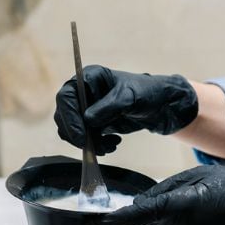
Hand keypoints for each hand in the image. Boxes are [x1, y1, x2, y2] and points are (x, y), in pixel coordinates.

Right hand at [53, 65, 197, 154]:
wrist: (159, 106)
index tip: (81, 135)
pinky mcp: (92, 124)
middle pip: (64, 116)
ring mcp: (86, 109)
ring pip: (72, 131)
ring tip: (109, 146)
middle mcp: (83, 92)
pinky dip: (95, 146)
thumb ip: (109, 107)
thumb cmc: (146, 93)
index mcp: (88, 78)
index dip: (69, 117)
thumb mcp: (129, 98)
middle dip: (78, 134)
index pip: (66, 97)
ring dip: (88, 143)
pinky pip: (84, 139)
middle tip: (94, 146)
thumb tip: (88, 120)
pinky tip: (113, 144)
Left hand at [91, 165, 224, 224]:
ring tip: (209, 202)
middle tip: (190, 192)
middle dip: (161, 207)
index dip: (113, 222)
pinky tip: (215, 216)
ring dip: (179, 216)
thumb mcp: (199, 174)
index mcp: (183, 205)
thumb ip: (166, 188)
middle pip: (156, 219)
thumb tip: (142, 202)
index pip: (139, 216)